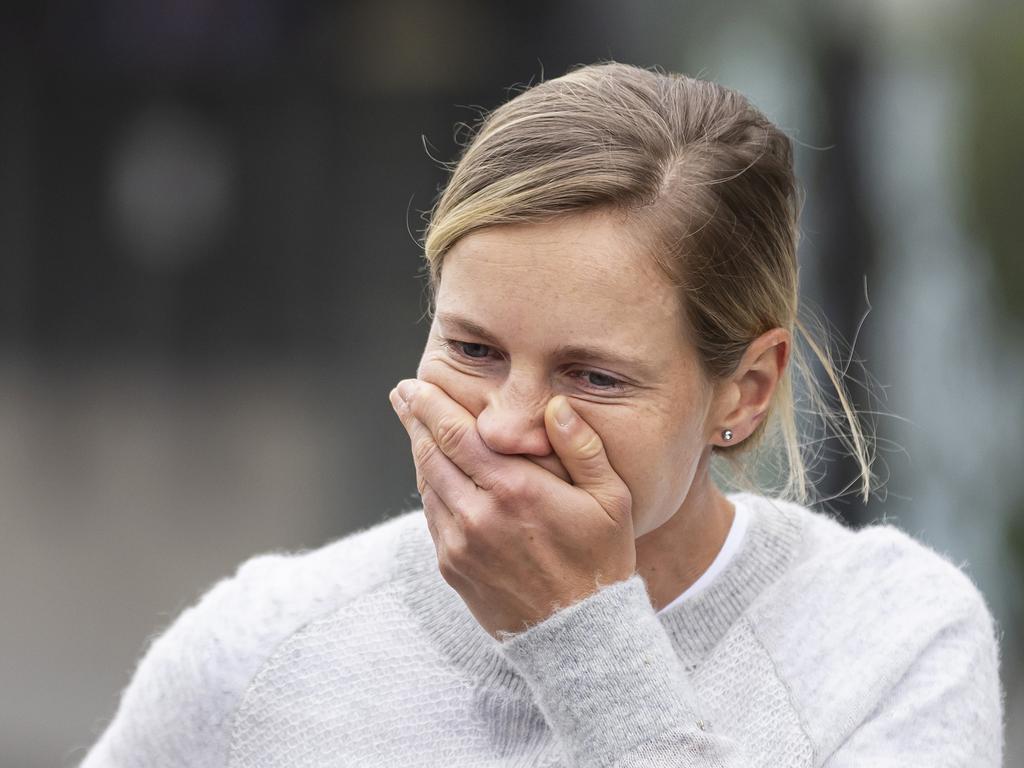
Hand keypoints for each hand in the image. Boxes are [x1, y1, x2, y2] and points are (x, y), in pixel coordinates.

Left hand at [389, 378, 636, 638]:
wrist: (579, 637)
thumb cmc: (601, 562)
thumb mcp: (610, 501)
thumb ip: (582, 448)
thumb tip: (557, 405)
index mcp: (514, 489)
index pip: (456, 434)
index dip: (430, 405)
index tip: (413, 384)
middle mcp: (478, 514)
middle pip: (430, 454)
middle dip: (413, 419)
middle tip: (403, 394)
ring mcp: (460, 544)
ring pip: (427, 484)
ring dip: (418, 451)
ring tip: (415, 427)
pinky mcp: (452, 568)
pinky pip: (432, 517)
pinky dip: (429, 489)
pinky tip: (434, 475)